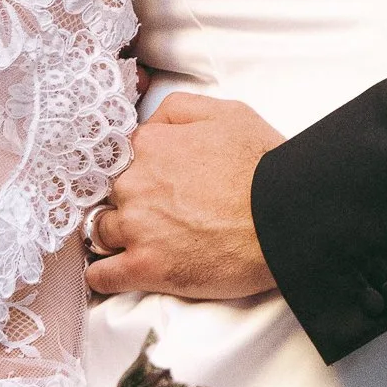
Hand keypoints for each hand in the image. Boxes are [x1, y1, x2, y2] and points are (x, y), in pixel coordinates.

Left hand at [85, 93, 282, 300]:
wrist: (285, 218)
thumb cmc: (264, 167)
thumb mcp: (227, 113)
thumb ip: (178, 110)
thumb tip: (151, 123)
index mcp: (150, 146)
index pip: (123, 157)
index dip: (139, 171)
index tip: (153, 184)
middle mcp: (134, 184)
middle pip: (112, 194)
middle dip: (129, 203)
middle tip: (158, 214)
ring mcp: (137, 228)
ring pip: (101, 232)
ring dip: (114, 237)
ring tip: (137, 243)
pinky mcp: (146, 268)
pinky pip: (103, 276)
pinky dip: (103, 276)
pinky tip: (111, 274)